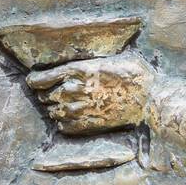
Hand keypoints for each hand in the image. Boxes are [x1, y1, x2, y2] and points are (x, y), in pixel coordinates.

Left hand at [26, 51, 154, 134]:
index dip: (34, 80)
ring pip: (52, 111)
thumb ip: (88, 61)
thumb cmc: (135, 74)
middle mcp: (72, 91)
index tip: (35, 81)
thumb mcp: (110, 58)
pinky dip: (64, 121)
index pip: (39, 79)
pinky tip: (74, 116)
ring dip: (55, 108)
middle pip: (43, 95)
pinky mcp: (85, 126)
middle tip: (55, 91)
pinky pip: (62, 126)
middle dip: (46, 93)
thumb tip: (79, 58)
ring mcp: (78, 110)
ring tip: (67, 104)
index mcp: (76, 70)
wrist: (150, 100)